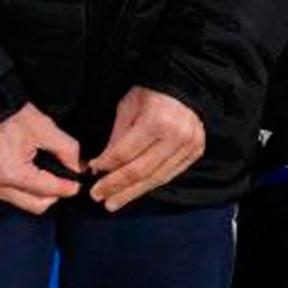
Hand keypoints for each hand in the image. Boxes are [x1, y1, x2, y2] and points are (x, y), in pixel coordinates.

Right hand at [0, 103, 83, 213]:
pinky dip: (23, 188)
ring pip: (23, 202)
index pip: (47, 190)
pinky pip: (10, 196)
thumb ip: (66, 149)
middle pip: (36, 205)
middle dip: (53, 194)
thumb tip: (76, 168)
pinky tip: (28, 173)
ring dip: (38, 192)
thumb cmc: (10, 116)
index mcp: (11, 173)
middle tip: (62, 180)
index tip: (76, 186)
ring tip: (44, 174)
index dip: (66, 188)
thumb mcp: (44, 127)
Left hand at [88, 86, 205, 211]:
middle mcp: (176, 136)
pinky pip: (170, 175)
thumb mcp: (128, 107)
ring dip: (132, 192)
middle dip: (116, 185)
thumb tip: (102, 167)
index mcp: (157, 121)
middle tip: (98, 197)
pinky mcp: (195, 152)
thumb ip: (117, 138)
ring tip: (113, 202)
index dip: (105, 165)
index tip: (92, 172)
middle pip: (140, 170)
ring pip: (155, 177)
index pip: (125, 153)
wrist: (184, 85)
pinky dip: (150, 184)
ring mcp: (188, 146)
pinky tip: (135, 191)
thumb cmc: (151, 93)